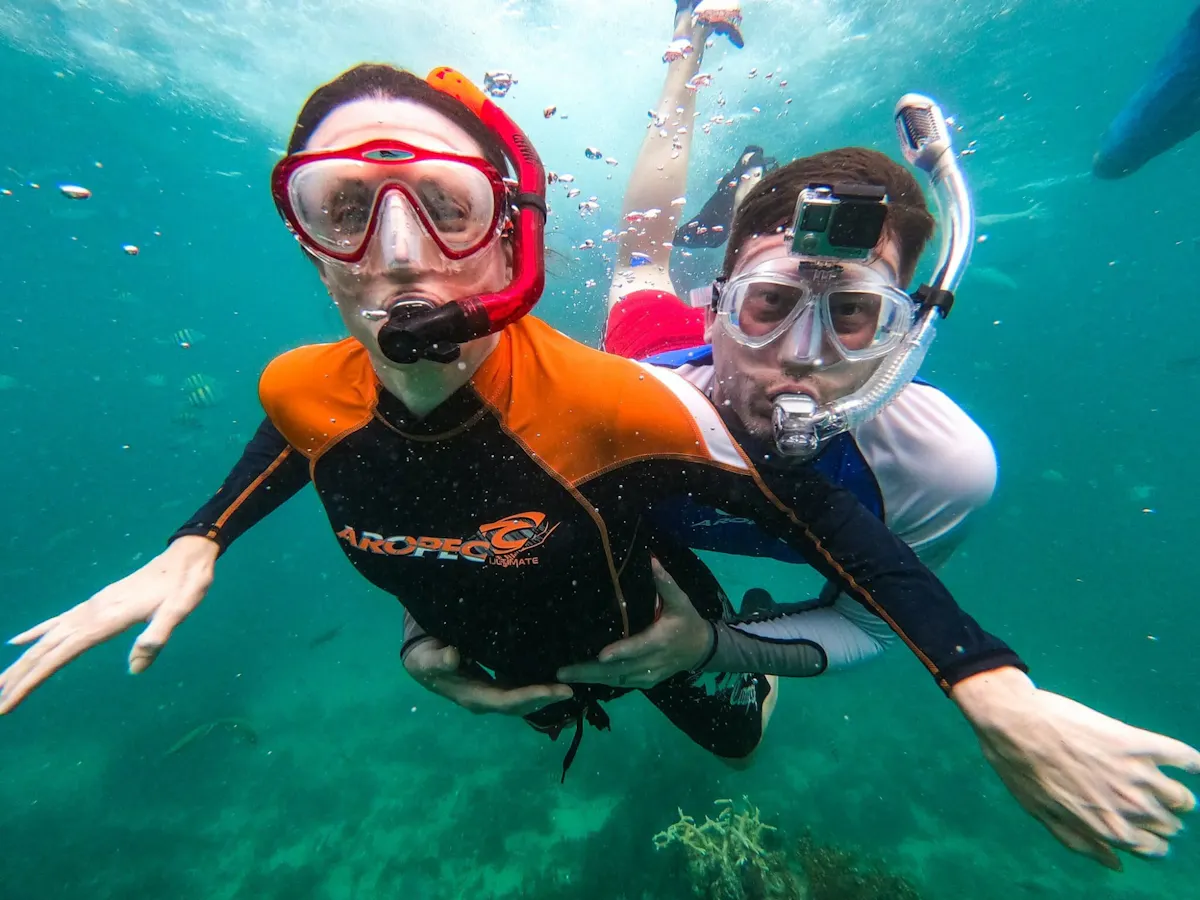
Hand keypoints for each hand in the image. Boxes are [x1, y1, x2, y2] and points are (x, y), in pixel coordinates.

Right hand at [0, 535, 218, 713]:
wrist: (187, 556)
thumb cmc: (186, 585)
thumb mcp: (180, 610)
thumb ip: (157, 636)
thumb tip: (135, 668)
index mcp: (105, 620)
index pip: (59, 656)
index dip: (31, 680)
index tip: (7, 703)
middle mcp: (90, 613)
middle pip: (45, 651)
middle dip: (18, 678)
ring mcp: (91, 607)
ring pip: (46, 638)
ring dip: (22, 662)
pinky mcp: (97, 603)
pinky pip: (58, 621)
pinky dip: (35, 632)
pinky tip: (17, 641)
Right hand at [402, 639, 572, 716]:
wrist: (422, 661)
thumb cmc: (424, 658)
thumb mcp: (424, 659)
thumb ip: (438, 660)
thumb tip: (454, 657)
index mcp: (472, 697)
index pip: (507, 701)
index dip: (530, 697)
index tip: (553, 691)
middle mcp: (487, 700)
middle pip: (521, 705)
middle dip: (545, 698)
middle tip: (570, 691)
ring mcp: (493, 694)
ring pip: (524, 699)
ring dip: (546, 695)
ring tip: (571, 686)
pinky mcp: (497, 684)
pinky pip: (521, 688)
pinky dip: (538, 685)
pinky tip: (555, 677)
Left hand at [556, 557, 713, 688]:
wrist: (701, 649)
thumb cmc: (687, 620)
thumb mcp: (681, 600)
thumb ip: (665, 582)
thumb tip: (650, 559)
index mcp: (661, 639)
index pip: (639, 647)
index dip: (621, 652)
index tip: (601, 656)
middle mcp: (654, 661)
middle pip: (620, 670)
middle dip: (590, 672)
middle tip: (562, 672)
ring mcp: (649, 675)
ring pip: (617, 680)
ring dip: (590, 679)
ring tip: (564, 675)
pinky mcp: (645, 683)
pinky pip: (620, 684)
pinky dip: (601, 681)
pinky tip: (580, 678)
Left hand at [952, 666, 1199, 869]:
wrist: (1013, 721)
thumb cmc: (1021, 768)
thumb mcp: (1044, 815)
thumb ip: (1082, 842)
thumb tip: (1118, 864)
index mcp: (1106, 829)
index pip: (1153, 848)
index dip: (1152, 839)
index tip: (1146, 827)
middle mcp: (1127, 807)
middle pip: (1169, 824)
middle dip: (1163, 817)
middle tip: (1146, 800)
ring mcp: (1135, 775)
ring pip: (1180, 798)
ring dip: (1176, 795)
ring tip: (1160, 781)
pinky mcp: (1135, 743)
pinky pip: (1181, 756)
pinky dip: (1192, 761)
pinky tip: (1189, 763)